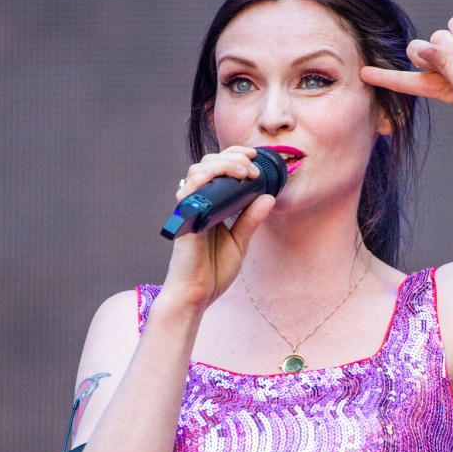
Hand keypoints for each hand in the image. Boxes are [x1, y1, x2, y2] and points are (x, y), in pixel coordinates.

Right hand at [161, 146, 274, 308]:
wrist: (197, 295)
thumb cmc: (213, 271)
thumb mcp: (240, 241)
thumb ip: (251, 219)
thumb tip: (268, 197)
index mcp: (210, 206)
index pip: (218, 170)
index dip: (235, 158)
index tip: (255, 158)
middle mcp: (198, 204)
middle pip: (207, 164)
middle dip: (232, 156)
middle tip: (253, 163)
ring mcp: (189, 209)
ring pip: (198, 171)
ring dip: (223, 164)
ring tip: (244, 172)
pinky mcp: (184, 219)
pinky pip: (188, 189)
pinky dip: (205, 178)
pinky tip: (224, 178)